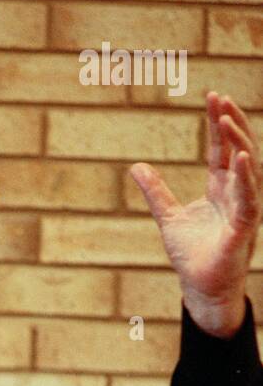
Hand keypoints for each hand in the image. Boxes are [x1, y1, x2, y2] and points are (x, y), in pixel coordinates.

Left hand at [129, 92, 260, 336]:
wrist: (200, 289)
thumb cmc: (191, 256)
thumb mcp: (168, 217)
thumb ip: (155, 191)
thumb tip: (136, 166)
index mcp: (221, 189)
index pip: (222, 149)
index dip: (218, 123)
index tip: (212, 96)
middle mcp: (237, 194)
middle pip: (238, 150)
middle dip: (231, 123)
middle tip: (220, 97)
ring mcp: (244, 209)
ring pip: (248, 168)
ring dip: (239, 141)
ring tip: (227, 118)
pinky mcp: (244, 227)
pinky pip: (249, 197)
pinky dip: (245, 177)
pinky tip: (238, 156)